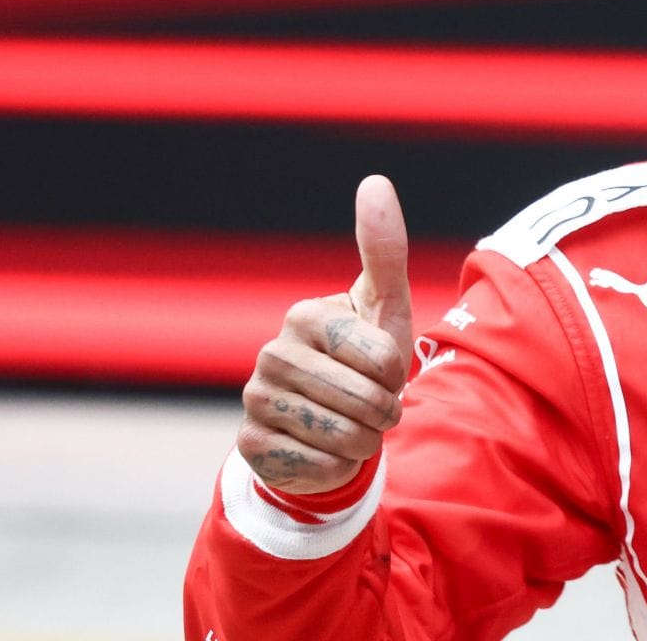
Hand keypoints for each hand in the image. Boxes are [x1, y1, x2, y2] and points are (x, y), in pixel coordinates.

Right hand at [236, 174, 416, 493]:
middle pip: (365, 399)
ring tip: (353, 427)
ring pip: (343, 435)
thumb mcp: (383, 306)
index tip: (381, 371)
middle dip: (384, 412)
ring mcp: (255, 400)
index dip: (397, 374)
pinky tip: (325, 450)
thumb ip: (384, 248)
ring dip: (365, 440)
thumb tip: (375, 181)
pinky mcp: (250, 445)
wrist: (331, 424)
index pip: (383, 357)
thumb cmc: (365, 358)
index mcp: (304, 316)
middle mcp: (271, 354)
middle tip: (372, 406)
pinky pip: (319, 465)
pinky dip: (337, 466)